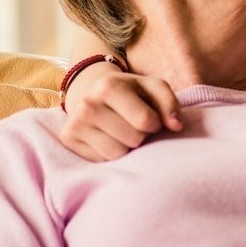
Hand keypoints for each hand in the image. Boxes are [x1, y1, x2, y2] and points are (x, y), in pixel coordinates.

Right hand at [61, 68, 182, 160]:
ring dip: (126, 146)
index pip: (146, 121)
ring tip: (121, 130)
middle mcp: (88, 104)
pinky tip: (107, 137)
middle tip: (133, 124)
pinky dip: (110, 152)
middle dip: (140, 135)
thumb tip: (177, 126)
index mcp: (110, 87)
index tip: (150, 117)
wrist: (94, 92)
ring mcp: (75, 123)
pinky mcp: (68, 139)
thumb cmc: (131, 93)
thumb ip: (170, 103)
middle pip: (133, 139)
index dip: (155, 124)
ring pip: (117, 153)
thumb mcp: (153, 88)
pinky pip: (102, 160)